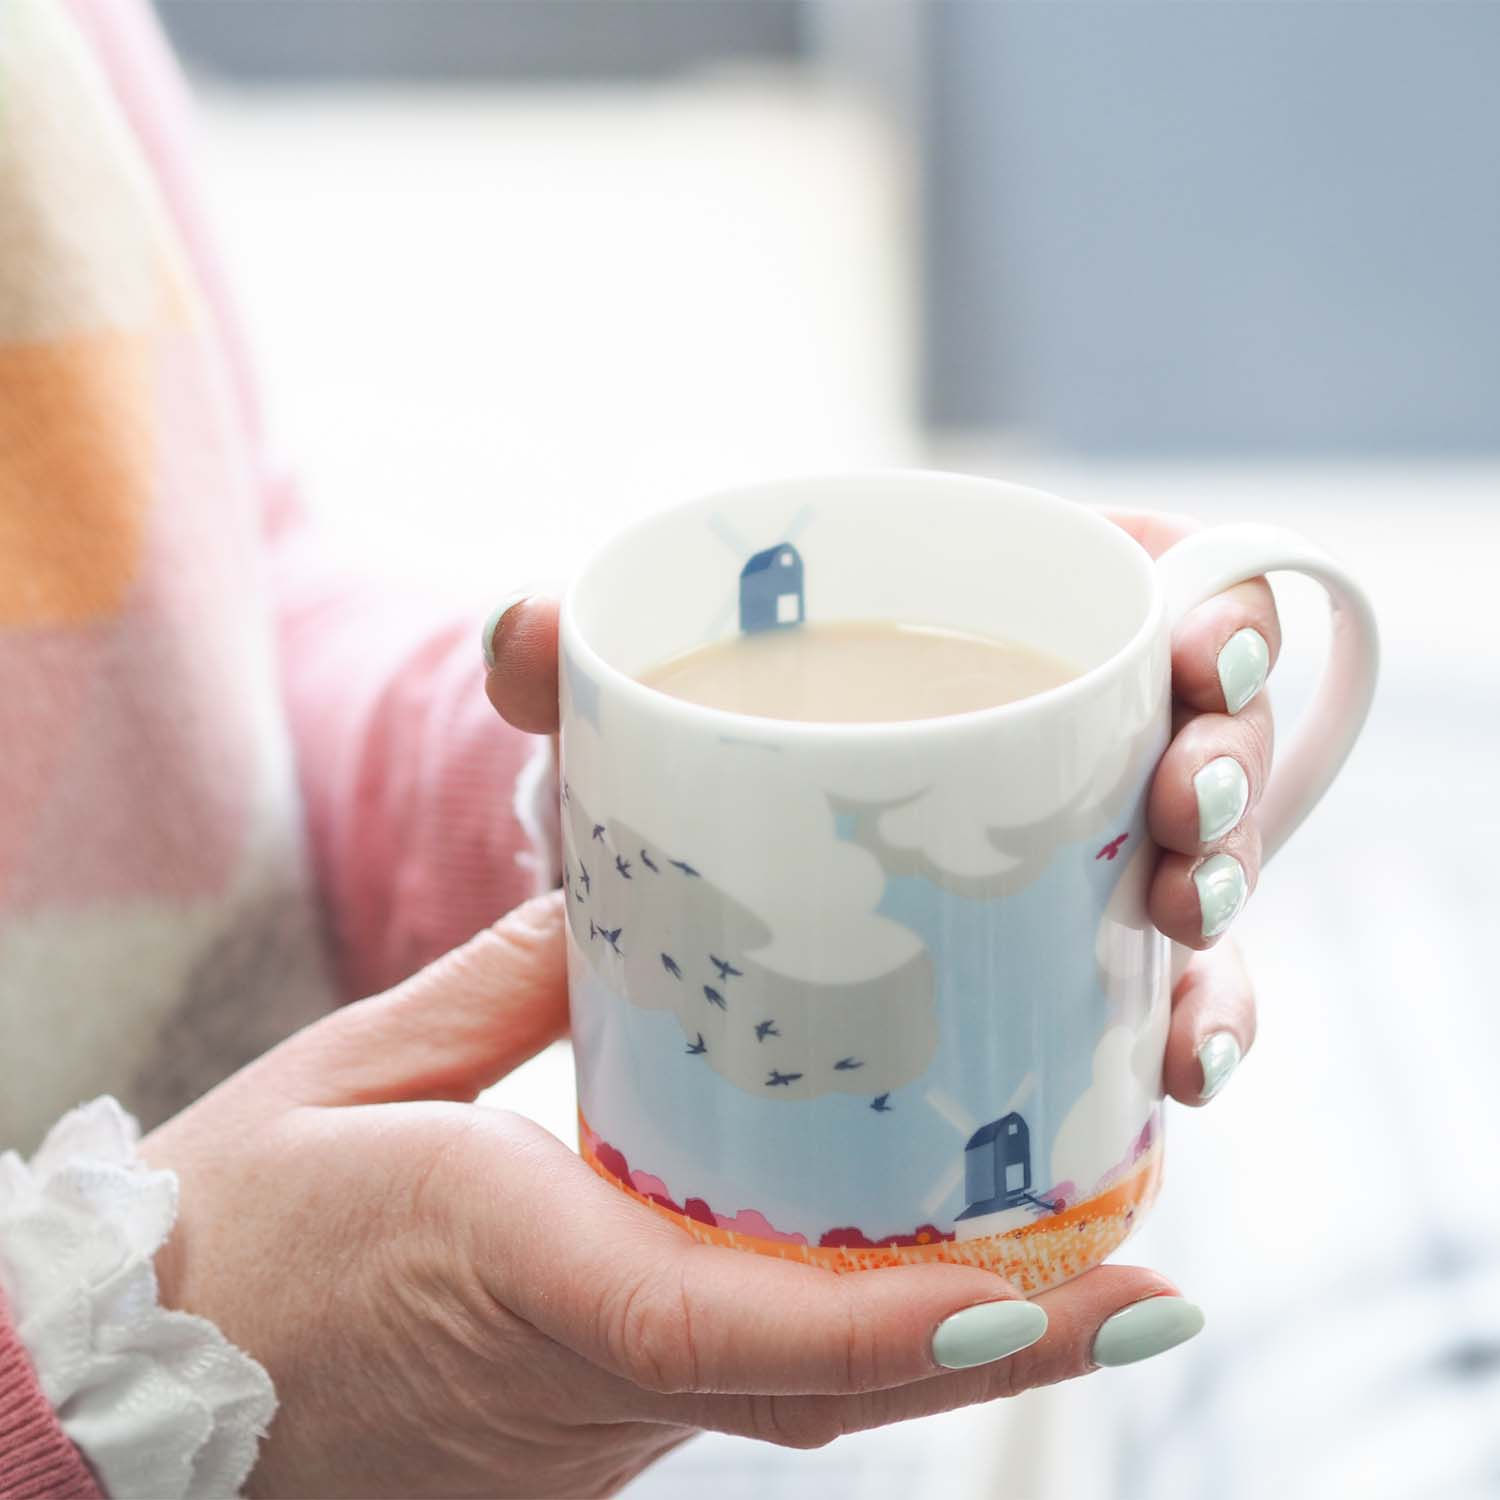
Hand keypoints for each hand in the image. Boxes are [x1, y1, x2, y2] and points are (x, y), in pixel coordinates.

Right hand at [145, 896, 1193, 1498]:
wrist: (123, 1403)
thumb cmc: (227, 1232)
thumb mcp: (370, 1070)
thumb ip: (513, 983)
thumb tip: (620, 903)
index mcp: (515, 1269)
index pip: (731, 1323)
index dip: (904, 1322)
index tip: (1054, 1293)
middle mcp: (582, 1372)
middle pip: (826, 1387)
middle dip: (1002, 1347)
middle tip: (1154, 1281)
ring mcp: (595, 1421)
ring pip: (808, 1401)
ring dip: (956, 1348)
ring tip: (1090, 1267)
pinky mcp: (588, 1423)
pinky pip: (751, 1390)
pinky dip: (862, 1342)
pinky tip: (933, 1275)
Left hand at [484, 509, 1275, 1105]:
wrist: (697, 877)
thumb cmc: (695, 758)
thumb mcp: (644, 704)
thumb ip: (581, 660)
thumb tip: (517, 630)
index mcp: (999, 625)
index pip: (1161, 585)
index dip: (1219, 612)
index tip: (1198, 654)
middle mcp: (1069, 737)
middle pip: (1210, 732)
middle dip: (1231, 773)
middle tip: (1188, 819)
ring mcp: (1084, 854)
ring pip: (1206, 866)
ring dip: (1227, 908)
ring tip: (1184, 946)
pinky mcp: (1075, 960)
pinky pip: (1164, 985)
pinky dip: (1190, 1019)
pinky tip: (1181, 1066)